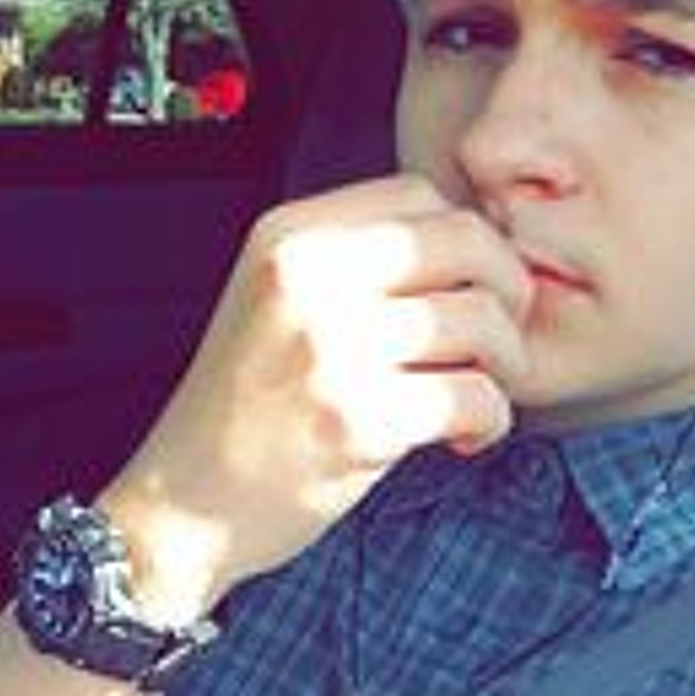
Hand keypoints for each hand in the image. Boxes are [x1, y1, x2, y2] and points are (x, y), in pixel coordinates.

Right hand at [100, 174, 531, 619]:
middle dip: (508, 288)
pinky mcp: (358, 421)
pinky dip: (491, 419)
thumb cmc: (251, 401)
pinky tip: (464, 436)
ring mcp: (330, 348)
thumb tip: (479, 240)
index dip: (466, 238)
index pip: (420, 192)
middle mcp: (307, 275)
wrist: (186, 502)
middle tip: (499, 336)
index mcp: (288, 235)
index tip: (469, 285)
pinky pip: (476, 396)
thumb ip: (360, 257)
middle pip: (466, 239)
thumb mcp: (280, 297)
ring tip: (480, 390)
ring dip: (506, 362)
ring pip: (481, 319)